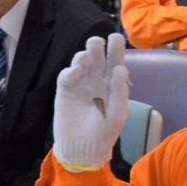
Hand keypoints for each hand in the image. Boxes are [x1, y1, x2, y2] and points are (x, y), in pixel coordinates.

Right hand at [53, 33, 129, 169]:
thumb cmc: (104, 132)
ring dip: (84, 55)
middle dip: (97, 46)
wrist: (82, 148)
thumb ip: (120, 92)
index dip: (116, 49)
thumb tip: (120, 68)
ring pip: (82, 61)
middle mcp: (97, 80)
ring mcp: (80, 84)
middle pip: (97, 57)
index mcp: (112, 84)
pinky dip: (71, 70)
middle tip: (97, 42)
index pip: (115, 62)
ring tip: (87, 57)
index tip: (115, 37)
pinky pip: (67, 75)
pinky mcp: (65, 90)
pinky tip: (76, 72)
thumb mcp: (117, 114)